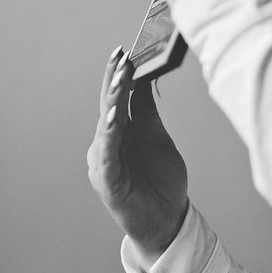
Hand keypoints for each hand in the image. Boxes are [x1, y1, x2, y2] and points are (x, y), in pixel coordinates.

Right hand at [87, 48, 189, 271]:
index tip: (124, 51)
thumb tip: (143, 79)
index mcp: (119, 134)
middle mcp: (106, 145)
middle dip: (114, 82)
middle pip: (107, 108)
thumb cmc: (162, 182)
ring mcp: (104, 164)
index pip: (115, 99)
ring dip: (112, 103)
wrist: (168, 221)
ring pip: (105, 128)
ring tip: (119, 79)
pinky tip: (114, 119)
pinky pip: (107, 156)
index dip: (118, 76)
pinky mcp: (107, 183)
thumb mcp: (158, 139)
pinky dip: (109, 136)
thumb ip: (146, 114)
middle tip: (121, 56)